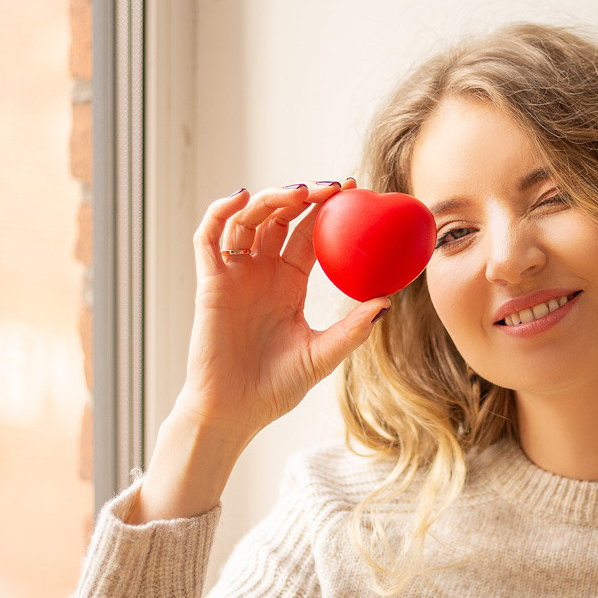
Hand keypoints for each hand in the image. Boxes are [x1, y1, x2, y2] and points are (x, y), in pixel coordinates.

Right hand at [179, 179, 389, 443]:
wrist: (234, 411)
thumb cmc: (276, 387)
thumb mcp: (323, 353)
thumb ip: (353, 328)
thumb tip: (388, 301)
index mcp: (289, 282)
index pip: (309, 233)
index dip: (327, 209)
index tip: (354, 189)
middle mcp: (261, 272)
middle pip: (280, 217)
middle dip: (304, 195)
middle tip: (333, 186)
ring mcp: (234, 275)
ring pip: (247, 219)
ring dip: (271, 198)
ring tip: (300, 192)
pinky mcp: (210, 282)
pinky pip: (208, 238)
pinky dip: (221, 211)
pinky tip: (243, 197)